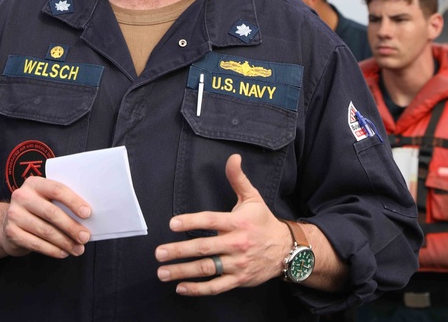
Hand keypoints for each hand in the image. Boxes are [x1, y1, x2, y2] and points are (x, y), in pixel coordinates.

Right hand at [0, 176, 91, 258]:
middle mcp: (21, 196)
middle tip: (85, 237)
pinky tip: (63, 253)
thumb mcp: (45, 200)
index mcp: (34, 183)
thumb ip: (61, 204)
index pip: (57, 190)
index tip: (87, 213)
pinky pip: (36, 244)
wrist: (7, 223)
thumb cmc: (35, 211)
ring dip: (65, 242)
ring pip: (46, 231)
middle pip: (52, 213)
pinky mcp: (11, 232)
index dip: (73, 202)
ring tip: (78, 249)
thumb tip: (86, 218)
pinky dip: (53, 250)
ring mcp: (14, 214)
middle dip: (71, 227)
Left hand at [155, 153, 291, 294]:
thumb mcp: (253, 198)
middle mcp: (236, 244)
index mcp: (237, 223)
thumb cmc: (263, 222)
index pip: (210, 221)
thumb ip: (238, 179)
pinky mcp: (239, 280)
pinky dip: (198, 289)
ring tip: (162, 272)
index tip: (172, 224)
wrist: (287, 250)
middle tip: (159, 252)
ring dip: (183, 271)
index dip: (191, 221)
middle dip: (179, 251)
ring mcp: (237, 264)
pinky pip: (216, 287)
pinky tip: (181, 287)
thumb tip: (232, 157)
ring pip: (207, 269)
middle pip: (204, 248)